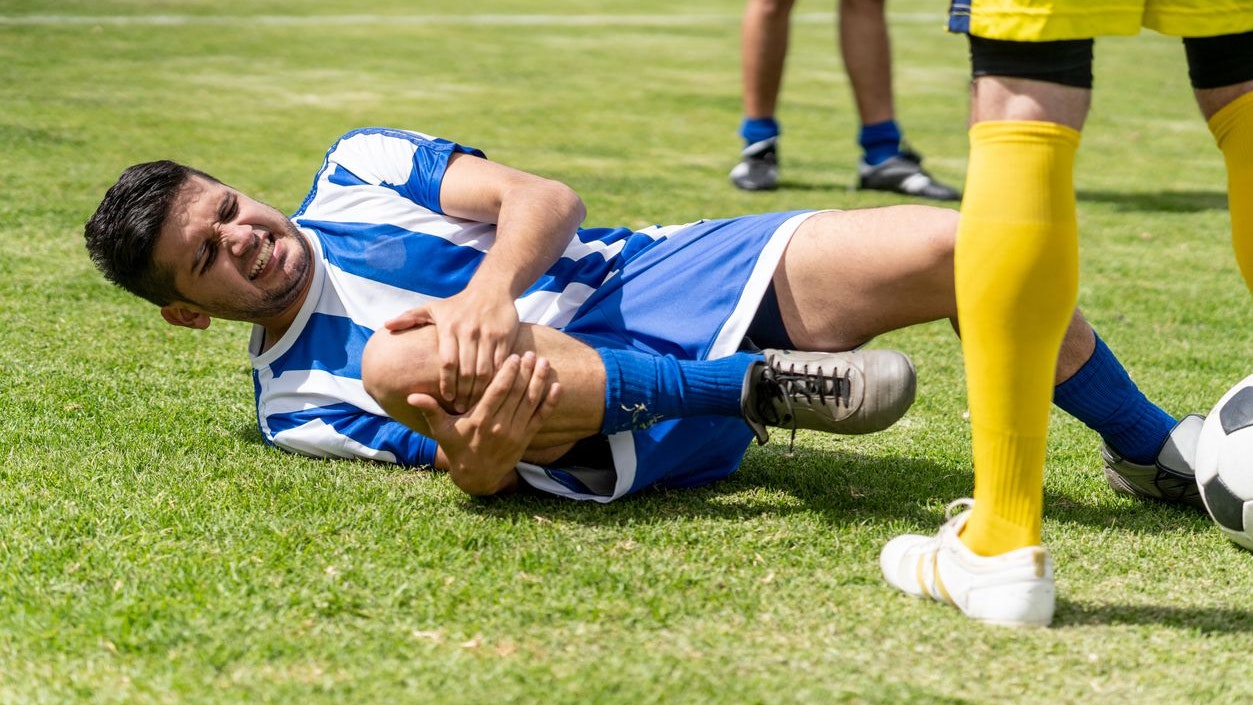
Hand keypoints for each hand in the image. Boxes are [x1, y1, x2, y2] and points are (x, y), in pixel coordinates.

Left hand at [385, 288, 519, 412]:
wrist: (491, 289)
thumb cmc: (458, 304)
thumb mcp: (432, 308)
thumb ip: (409, 318)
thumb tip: (387, 327)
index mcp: (449, 327)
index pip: (447, 362)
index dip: (446, 383)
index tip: (446, 398)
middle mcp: (468, 331)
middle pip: (466, 371)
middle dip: (463, 393)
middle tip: (461, 408)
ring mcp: (488, 334)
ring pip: (484, 371)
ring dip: (480, 391)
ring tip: (475, 404)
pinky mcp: (505, 337)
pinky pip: (501, 364)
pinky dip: (497, 379)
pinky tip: (493, 390)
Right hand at [408, 352, 559, 495]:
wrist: (476, 476)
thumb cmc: (457, 448)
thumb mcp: (441, 430)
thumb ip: (430, 410)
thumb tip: (412, 396)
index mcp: (480, 420)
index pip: (497, 393)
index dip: (508, 374)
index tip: (514, 357)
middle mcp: (500, 426)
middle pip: (517, 394)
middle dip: (526, 373)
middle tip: (532, 354)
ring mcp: (515, 433)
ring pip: (531, 403)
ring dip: (539, 382)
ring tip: (544, 363)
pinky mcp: (526, 439)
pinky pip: (541, 418)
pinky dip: (550, 403)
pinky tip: (557, 387)